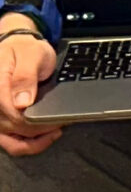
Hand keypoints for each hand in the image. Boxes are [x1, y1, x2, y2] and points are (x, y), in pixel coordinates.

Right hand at [0, 27, 60, 156]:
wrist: (18, 48)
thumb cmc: (24, 50)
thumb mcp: (31, 55)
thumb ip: (26, 76)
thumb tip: (22, 102)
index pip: (12, 114)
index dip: (36, 121)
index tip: (58, 120)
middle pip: (13, 128)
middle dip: (40, 129)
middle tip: (63, 121)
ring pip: (10, 141)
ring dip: (34, 141)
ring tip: (55, 130)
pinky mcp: (1, 120)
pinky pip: (9, 141)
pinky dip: (26, 144)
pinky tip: (44, 136)